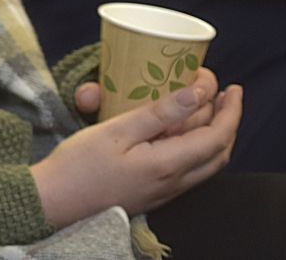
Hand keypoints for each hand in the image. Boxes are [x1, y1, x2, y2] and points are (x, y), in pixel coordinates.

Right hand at [33, 78, 241, 226]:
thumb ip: (158, 114)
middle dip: (228, 120)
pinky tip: (182, 131)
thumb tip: (195, 94)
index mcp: (168, 165)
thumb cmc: (79, 164)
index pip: (216, 136)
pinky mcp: (154, 192)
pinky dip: (198, 145)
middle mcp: (175, 182)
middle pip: (219, 151)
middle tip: (222, 92)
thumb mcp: (115, 131)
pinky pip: (190, 168)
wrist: (56, 201)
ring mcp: (165, 190)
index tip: (227, 84)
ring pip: (207, 162)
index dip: (229, 109)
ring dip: (215, 133)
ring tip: (207, 107)